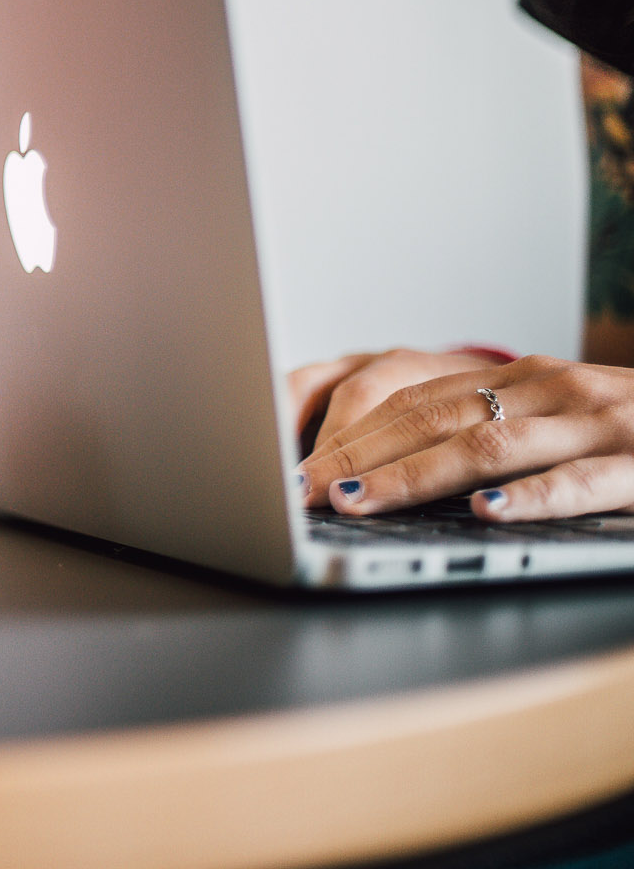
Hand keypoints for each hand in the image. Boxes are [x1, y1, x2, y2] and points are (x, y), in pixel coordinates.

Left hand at [294, 354, 633, 520]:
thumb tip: (379, 474)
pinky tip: (488, 515)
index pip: (412, 399)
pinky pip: (582, 482)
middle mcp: (553, 390)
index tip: (293, 469)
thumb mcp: (556, 423)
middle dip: (357, 457)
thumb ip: (485, 436)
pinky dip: (532, 498)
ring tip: (357, 501)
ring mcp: (601, 422)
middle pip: (433, 418)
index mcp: (522, 379)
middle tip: (300, 491)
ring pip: (489, 445)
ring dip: (414, 475)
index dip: (346, 433)